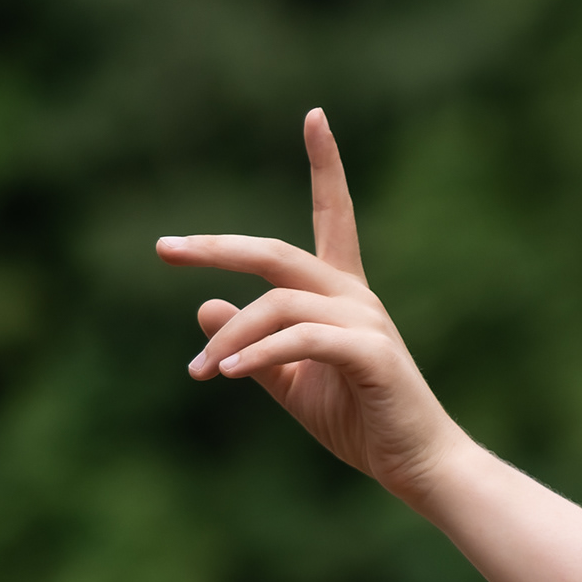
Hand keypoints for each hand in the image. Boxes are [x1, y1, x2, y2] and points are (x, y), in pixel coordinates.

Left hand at [161, 110, 473, 506]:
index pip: (335, 215)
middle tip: (164, 248)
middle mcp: (356, 297)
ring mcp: (366, 322)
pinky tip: (228, 373)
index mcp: (342, 296)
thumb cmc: (363, 424)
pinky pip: (299, 339)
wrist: (418, 466)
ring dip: (228, 337)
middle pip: (276, 253)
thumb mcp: (294, 382)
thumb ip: (252, 346)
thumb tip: (204, 305)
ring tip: (199, 372)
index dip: (327, 165)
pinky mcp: (370, 353)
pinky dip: (256, 354)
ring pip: (276, 304)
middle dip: (218, 247)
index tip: (316, 116)